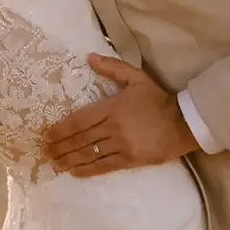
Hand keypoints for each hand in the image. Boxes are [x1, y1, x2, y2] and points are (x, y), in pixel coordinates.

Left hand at [41, 55, 199, 176]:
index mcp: (112, 107)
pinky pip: (104, 166)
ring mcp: (122, 145)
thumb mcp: (136, 78)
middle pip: (80, 139)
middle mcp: (113, 127)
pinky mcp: (130, 160)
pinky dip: (88, 170)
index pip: (80, 120)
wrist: (184, 123)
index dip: (61, 129)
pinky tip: (74, 172)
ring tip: (54, 163)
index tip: (47, 134)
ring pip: (89, 154)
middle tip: (45, 151)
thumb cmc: (158, 100)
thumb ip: (112, 67)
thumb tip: (89, 57)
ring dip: (69, 160)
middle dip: (60, 146)